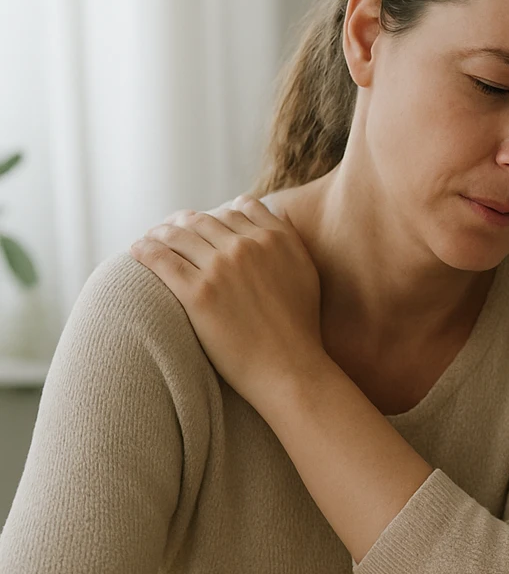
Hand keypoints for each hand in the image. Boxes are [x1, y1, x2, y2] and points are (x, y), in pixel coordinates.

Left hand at [130, 195, 324, 408]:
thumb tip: (268, 222)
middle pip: (205, 219)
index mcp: (276, 239)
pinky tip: (138, 250)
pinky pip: (161, 260)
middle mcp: (248, 246)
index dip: (221, 212)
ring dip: (161, 232)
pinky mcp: (197, 293)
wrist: (289, 366)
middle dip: (185, 220)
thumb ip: (288, 241)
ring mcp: (221, 268)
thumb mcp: (306, 272)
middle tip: (171, 227)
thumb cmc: (300, 326)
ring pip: (179, 235)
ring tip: (151, 237)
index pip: (240, 207)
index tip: (209, 221)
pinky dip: (145, 250)